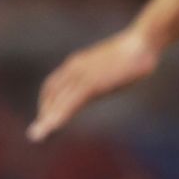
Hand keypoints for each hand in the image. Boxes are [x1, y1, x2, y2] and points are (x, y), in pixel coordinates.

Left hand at [28, 28, 159, 141]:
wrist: (141, 42)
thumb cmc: (132, 54)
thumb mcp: (108, 67)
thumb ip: (98, 77)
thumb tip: (97, 88)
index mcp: (76, 63)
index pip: (52, 85)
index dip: (46, 102)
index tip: (45, 117)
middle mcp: (73, 68)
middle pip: (51, 94)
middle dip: (44, 114)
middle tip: (37, 134)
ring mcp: (81, 75)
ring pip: (59, 101)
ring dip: (48, 120)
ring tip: (37, 136)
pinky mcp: (91, 83)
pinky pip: (71, 102)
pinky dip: (60, 115)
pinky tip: (53, 127)